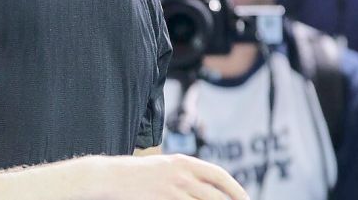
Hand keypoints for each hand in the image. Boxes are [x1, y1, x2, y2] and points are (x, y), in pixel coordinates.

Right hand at [72, 154, 247, 199]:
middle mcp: (181, 174)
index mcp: (183, 162)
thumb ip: (186, 173)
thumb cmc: (139, 173)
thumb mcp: (165, 166)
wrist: (113, 177)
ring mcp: (173, 189)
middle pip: (215, 195)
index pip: (218, 175)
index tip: (245, 198)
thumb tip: (209, 185)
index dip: (235, 189)